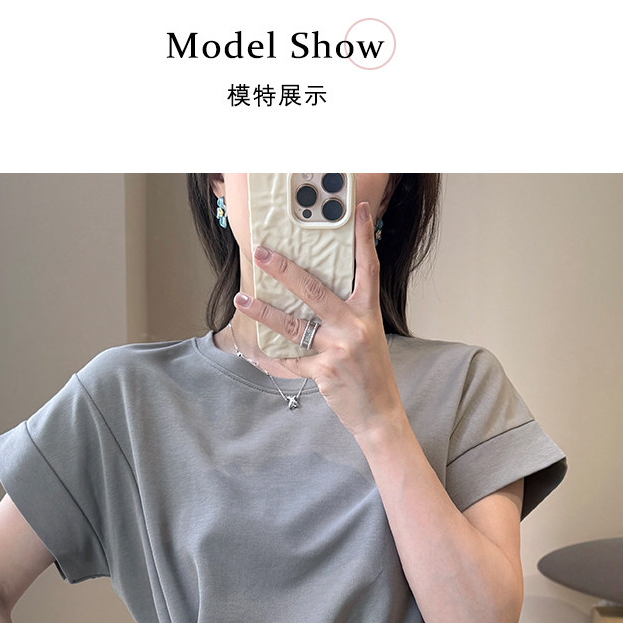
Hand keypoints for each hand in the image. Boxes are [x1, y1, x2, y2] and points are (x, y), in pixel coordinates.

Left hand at [234, 201, 407, 442]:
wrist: (379, 412)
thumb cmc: (371, 372)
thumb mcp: (368, 335)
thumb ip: (347, 314)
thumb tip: (315, 294)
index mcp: (368, 312)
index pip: (367, 267)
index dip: (362, 237)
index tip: (355, 210)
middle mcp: (354, 326)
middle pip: (314, 290)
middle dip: (283, 269)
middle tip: (261, 253)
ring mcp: (338, 349)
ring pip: (292, 324)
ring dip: (263, 311)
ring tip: (242, 299)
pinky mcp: (324, 371)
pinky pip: (290, 360)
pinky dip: (271, 358)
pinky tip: (254, 352)